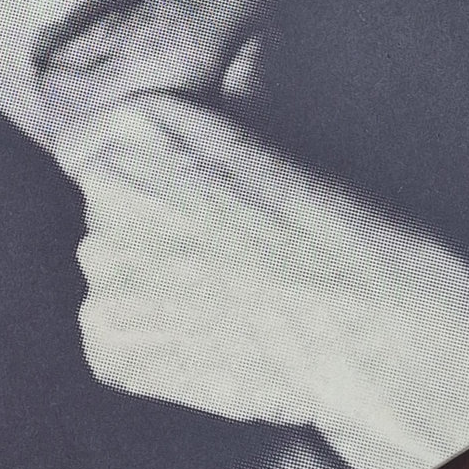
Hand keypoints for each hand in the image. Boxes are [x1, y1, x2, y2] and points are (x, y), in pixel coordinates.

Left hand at [54, 93, 468, 468]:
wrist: (366, 316)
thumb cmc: (331, 225)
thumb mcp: (256, 142)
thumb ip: (188, 140)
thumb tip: (158, 150)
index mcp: (138, 120)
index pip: (116, 154)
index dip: (168, 192)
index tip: (211, 215)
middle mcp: (106, 181)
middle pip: (113, 212)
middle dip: (153, 237)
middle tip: (223, 261)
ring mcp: (101, 260)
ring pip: (115, 274)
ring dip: (153, 290)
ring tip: (225, 302)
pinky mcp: (106, 333)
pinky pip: (113, 338)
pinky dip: (152, 348)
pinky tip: (210, 342)